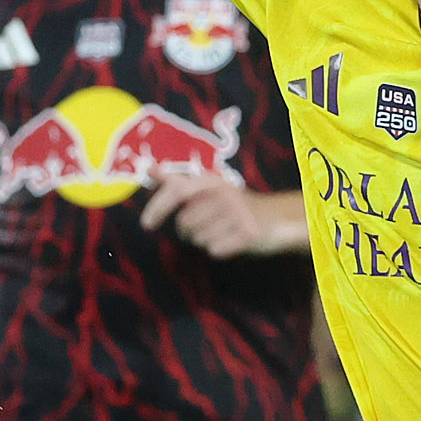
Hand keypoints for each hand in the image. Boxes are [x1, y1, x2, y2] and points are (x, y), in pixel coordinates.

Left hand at [136, 176, 301, 257]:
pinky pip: (215, 251)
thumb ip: (178, 181)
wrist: (274, 219)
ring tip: (222, 231)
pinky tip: (232, 241)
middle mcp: (223, 193)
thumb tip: (150, 169)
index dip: (157, 207)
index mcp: (211, 180)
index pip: (177, 190)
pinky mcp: (247, 233)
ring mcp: (237, 213)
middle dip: (188, 231)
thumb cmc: (232, 206)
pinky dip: (220, 250)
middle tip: (203, 226)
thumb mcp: (207, 189)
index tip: (146, 224)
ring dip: (205, 240)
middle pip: (185, 224)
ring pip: (199, 240)